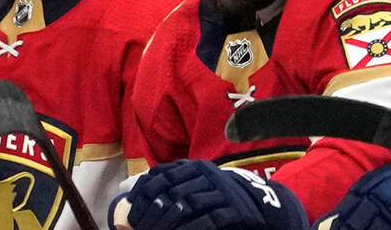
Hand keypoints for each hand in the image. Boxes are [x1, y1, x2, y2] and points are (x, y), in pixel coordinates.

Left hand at [112, 160, 307, 229]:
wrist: (258, 204)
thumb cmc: (219, 197)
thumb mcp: (197, 184)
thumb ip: (174, 185)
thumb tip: (136, 190)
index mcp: (196, 166)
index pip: (164, 174)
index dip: (145, 191)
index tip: (132, 208)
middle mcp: (208, 174)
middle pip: (173, 190)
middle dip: (153, 210)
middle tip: (141, 226)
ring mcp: (221, 191)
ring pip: (187, 204)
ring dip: (168, 222)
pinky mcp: (233, 209)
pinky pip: (207, 219)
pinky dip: (190, 228)